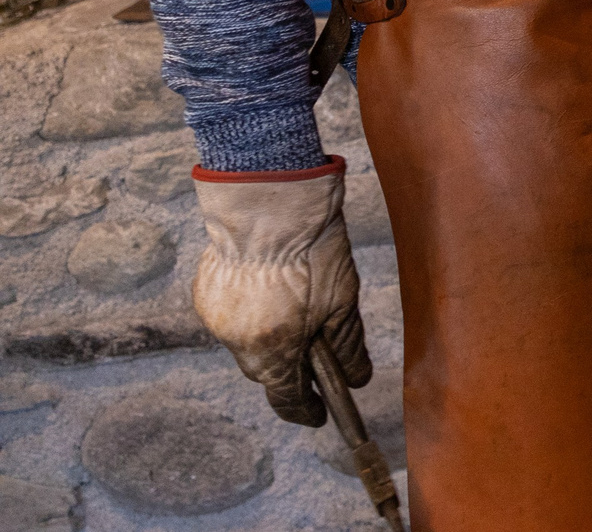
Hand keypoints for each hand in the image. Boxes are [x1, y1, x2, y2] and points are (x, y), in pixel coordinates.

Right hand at [190, 158, 370, 426]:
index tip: (320, 414)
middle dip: (290, 370)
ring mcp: (217, 318)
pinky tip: (270, 292)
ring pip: (246, 342)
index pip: (287, 398)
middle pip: (266, 371)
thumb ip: (348, 346)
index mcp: (273, 351)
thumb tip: (358, 377)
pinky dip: (252, 312)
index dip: (306, 409)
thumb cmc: (312, 250)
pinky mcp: (206, 293)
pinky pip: (231, 315)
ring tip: (295, 315)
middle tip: (314, 359)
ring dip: (270, 337)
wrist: (268, 203)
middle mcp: (238, 342)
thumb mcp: (343, 301)